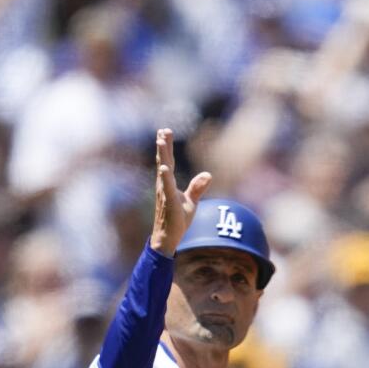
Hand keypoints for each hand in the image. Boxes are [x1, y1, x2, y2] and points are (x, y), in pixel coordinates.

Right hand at [150, 129, 212, 254]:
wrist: (168, 238)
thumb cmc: (177, 220)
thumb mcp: (191, 201)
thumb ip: (197, 187)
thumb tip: (208, 175)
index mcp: (169, 183)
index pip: (169, 161)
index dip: (167, 147)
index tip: (165, 131)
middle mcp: (163, 185)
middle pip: (164, 160)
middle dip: (163, 145)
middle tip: (163, 130)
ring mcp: (164, 192)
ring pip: (163, 170)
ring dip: (162, 155)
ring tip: (160, 140)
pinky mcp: (168, 202)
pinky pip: (166, 187)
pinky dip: (165, 177)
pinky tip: (164, 167)